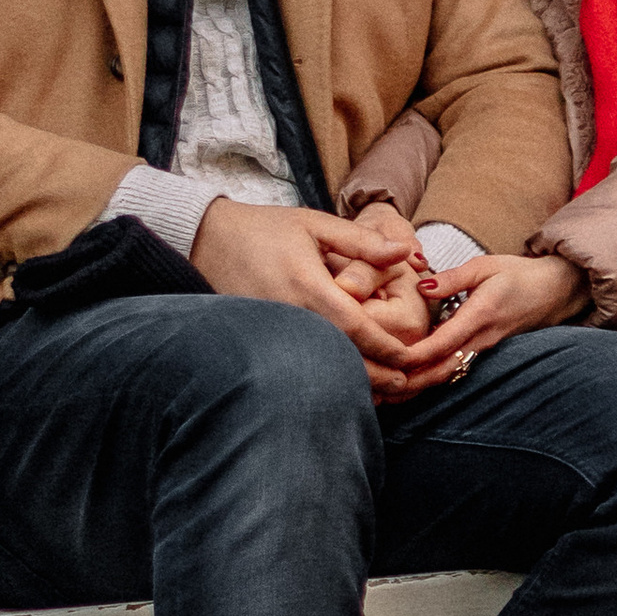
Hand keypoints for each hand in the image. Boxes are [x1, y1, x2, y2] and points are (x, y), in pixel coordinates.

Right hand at [190, 197, 424, 390]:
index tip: (409, 358)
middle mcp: (291, 314)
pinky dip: (322, 373)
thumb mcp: (316, 225)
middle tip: (404, 384)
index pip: (355, 327)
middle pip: (340, 355)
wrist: (208, 239)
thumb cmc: (266, 228)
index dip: (385, 346)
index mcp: (309, 286)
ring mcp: (272, 330)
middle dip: (374, 374)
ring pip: (319, 364)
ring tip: (381, 390)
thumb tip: (406, 252)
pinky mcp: (259, 338)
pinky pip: (297, 360)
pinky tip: (342, 381)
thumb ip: (362, 241)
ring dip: (351, 379)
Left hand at [372, 250, 584, 401]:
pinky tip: (409, 383)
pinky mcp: (483, 352)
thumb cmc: (519, 274)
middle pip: (442, 369)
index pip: (443, 342)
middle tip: (378, 389)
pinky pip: (455, 369)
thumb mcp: (485, 266)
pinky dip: (431, 378)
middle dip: (410, 382)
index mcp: (480, 315)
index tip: (389, 361)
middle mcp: (482, 338)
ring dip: (418, 385)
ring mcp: (484, 349)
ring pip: (447, 374)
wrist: (556, 291)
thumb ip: (452, 278)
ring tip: (385, 392)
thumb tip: (421, 287)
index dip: (416, 355)